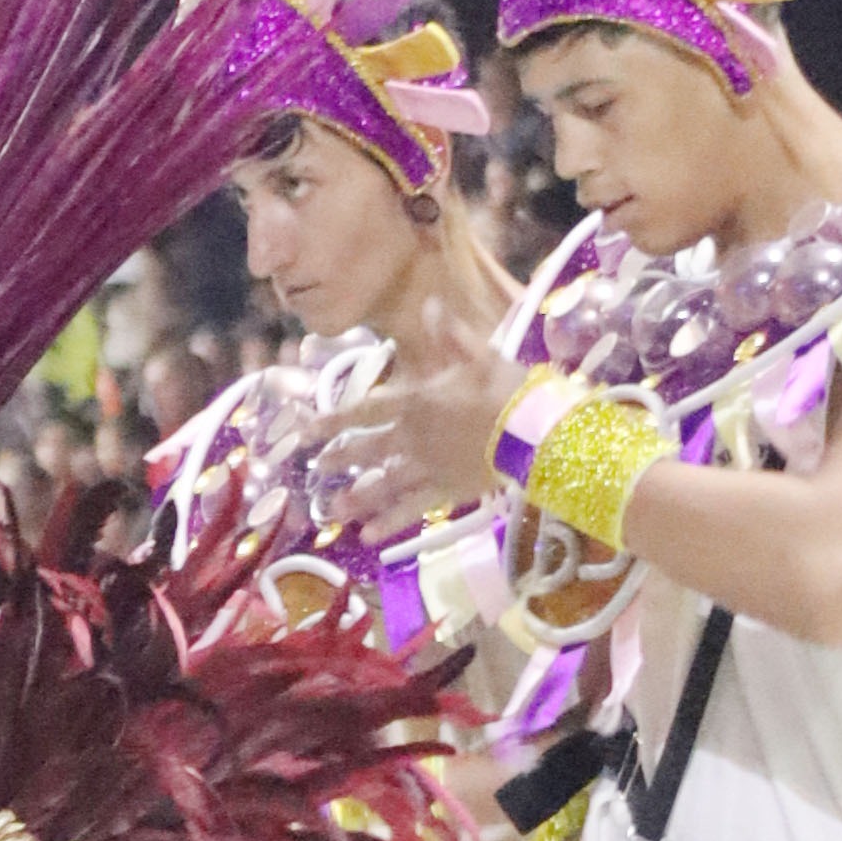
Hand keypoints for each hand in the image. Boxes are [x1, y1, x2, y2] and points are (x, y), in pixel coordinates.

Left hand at [301, 297, 527, 539]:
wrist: (534, 429)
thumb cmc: (508, 388)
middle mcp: (412, 437)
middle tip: (318, 468)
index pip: (364, 411)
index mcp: (416, 402)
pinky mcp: (444, 492)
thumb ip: (450, 334)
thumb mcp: (479, 355)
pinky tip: (366, 537)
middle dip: (340, 458)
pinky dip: (388, 523)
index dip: (333, 420)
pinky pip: (410, 509)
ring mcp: (426, 467)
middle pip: (368, 450)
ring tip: (333, 511)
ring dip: (356, 497)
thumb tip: (431, 303)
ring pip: (383, 484)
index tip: (307, 431)